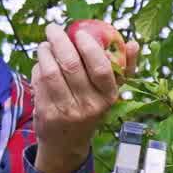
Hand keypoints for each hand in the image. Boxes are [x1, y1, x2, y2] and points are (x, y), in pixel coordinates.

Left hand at [32, 23, 139, 172]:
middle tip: (53, 28)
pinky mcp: (46, 113)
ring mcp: (66, 111)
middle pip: (71, 65)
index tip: (80, 33)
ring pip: (51, 72)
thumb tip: (134, 43)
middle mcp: (88, 106)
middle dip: (59, 41)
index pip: (101, 68)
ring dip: (45, 52)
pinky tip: (40, 63)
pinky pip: (39, 82)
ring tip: (45, 45)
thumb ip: (124, 68)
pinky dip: (37, 68)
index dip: (89, 47)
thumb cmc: (91, 108)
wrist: (67, 143)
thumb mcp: (110, 93)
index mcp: (107, 97)